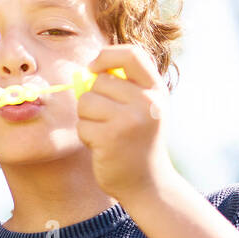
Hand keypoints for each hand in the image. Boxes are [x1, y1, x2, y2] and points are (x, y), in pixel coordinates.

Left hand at [76, 44, 176, 202]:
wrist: (148, 183)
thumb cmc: (138, 142)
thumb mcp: (142, 109)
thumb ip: (120, 87)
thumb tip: (82, 73)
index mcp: (156, 90)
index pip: (131, 54)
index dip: (106, 56)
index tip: (94, 69)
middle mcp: (147, 102)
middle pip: (99, 80)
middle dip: (94, 98)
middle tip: (108, 120)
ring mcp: (130, 120)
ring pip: (86, 102)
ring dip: (87, 118)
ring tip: (106, 134)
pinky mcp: (110, 137)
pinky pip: (82, 124)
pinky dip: (86, 136)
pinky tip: (102, 148)